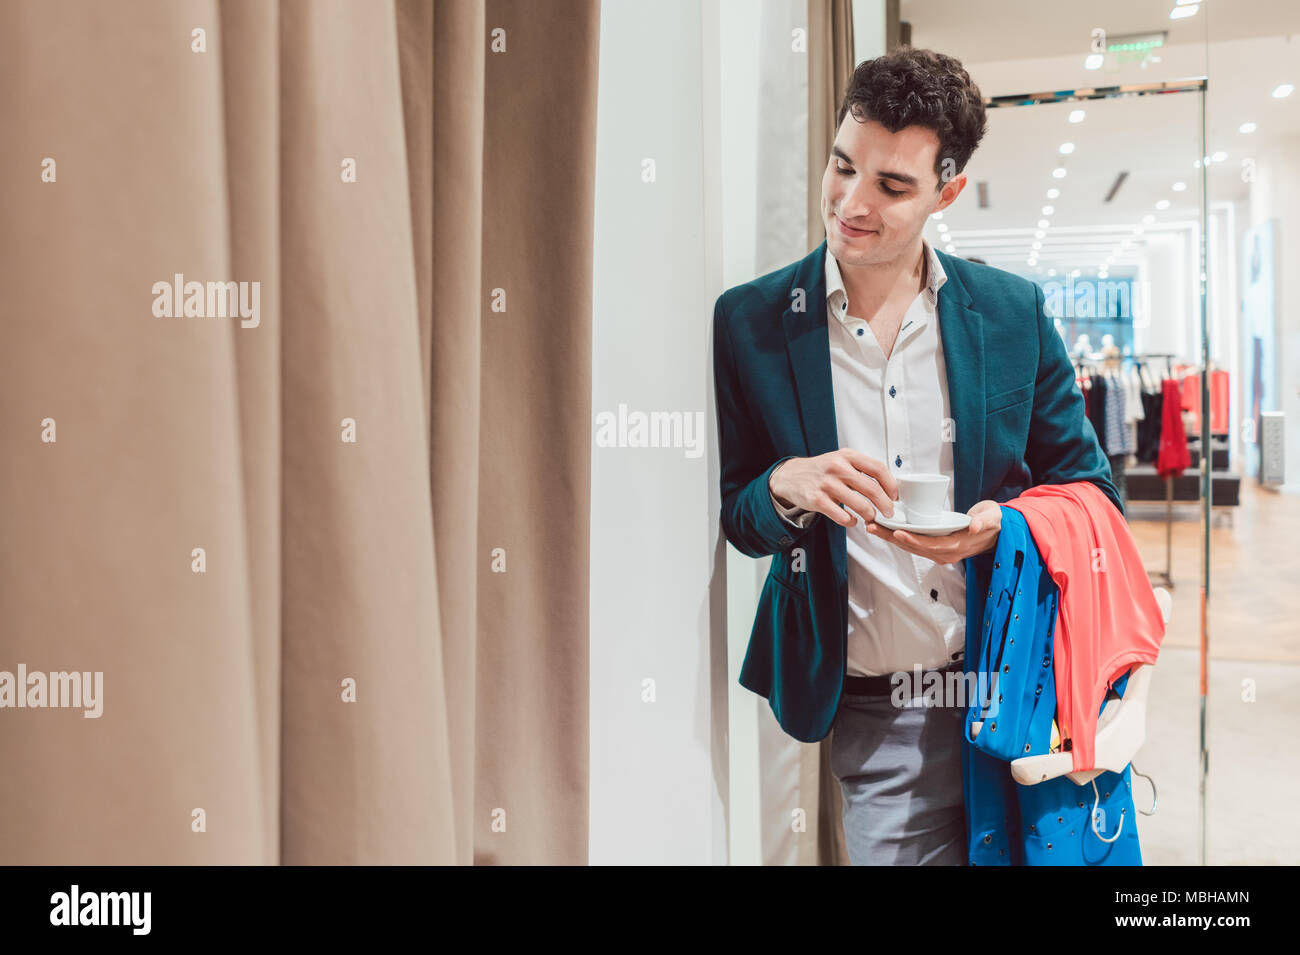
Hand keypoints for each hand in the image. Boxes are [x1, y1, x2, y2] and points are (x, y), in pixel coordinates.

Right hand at [769, 450, 898, 527]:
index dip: (891, 484)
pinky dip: (851, 521)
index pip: (878, 468)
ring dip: (870, 515)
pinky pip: (842, 516)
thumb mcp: (840, 459)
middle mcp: (837, 467)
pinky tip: (852, 520)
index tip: (894, 495)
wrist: (791, 476)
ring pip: (860, 505)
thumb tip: (887, 485)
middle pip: (872, 489)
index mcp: (847, 456)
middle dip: (885, 504)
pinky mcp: (817, 500)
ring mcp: (827, 484)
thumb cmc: (821, 470)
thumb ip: (861, 468)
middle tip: (888, 512)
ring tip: (871, 517)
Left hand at [864, 499, 1001, 564]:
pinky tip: (884, 529)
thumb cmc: (993, 522)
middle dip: (892, 537)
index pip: (931, 545)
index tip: (897, 532)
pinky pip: (913, 544)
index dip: (913, 540)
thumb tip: (973, 527)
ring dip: (890, 538)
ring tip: (872, 526)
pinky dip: (898, 537)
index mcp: (957, 546)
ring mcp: (939, 552)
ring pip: (910, 547)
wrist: (997, 532)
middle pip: (914, 547)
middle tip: (872, 526)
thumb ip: (984, 521)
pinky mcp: (935, 548)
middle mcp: (945, 553)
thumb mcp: (992, 518)